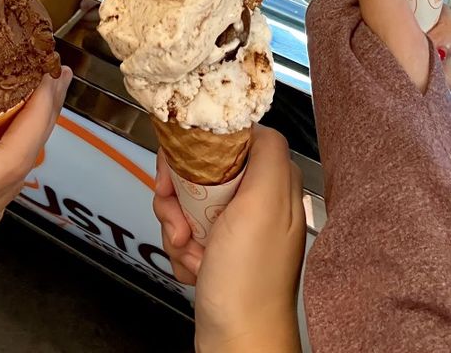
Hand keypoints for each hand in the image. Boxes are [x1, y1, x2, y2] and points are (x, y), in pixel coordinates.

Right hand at [154, 126, 304, 352]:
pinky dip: (181, 248)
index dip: (199, 148)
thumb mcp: (264, 201)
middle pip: (202, 170)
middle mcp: (258, 201)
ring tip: (188, 248)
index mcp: (273, 181)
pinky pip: (186, 232)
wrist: (237, 340)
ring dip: (177, 224)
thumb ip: (267, 152)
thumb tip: (257, 120)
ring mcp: (237, 228)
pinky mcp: (219, 250)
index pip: (229, 140)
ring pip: (188, 201)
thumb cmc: (251, 278)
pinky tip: (193, 266)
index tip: (179, 163)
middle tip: (179, 216)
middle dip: (180, 194)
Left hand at [327, 0, 450, 91]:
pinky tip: (433, 80)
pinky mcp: (395, 66)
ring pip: (423, 12)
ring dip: (438, 34)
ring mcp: (374, 43)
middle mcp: (351, 18)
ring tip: (431, 63)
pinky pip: (426, 43)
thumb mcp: (385, 20)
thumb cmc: (385, 89)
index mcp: (337, 0)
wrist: (400, 164)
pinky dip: (436, 59)